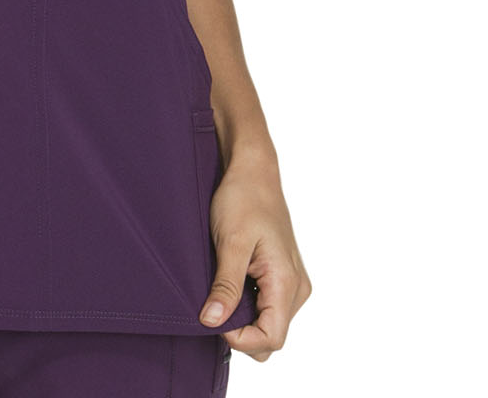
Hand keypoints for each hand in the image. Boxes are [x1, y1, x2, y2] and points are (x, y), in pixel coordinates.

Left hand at [198, 149, 311, 360]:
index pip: (271, 338)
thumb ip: (225, 286)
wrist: (253, 170)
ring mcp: (293, 282)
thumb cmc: (243, 199)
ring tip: (222, 288)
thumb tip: (212, 322)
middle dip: (241, 332)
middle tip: (214, 303)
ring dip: (244, 318)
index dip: (240, 338)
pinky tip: (232, 283)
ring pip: (270, 324)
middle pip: (272, 337)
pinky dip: (249, 305)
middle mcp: (297, 287)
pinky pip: (269, 307)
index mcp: (287, 281)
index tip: (214, 316)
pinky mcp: (284, 276)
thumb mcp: (230, 242)